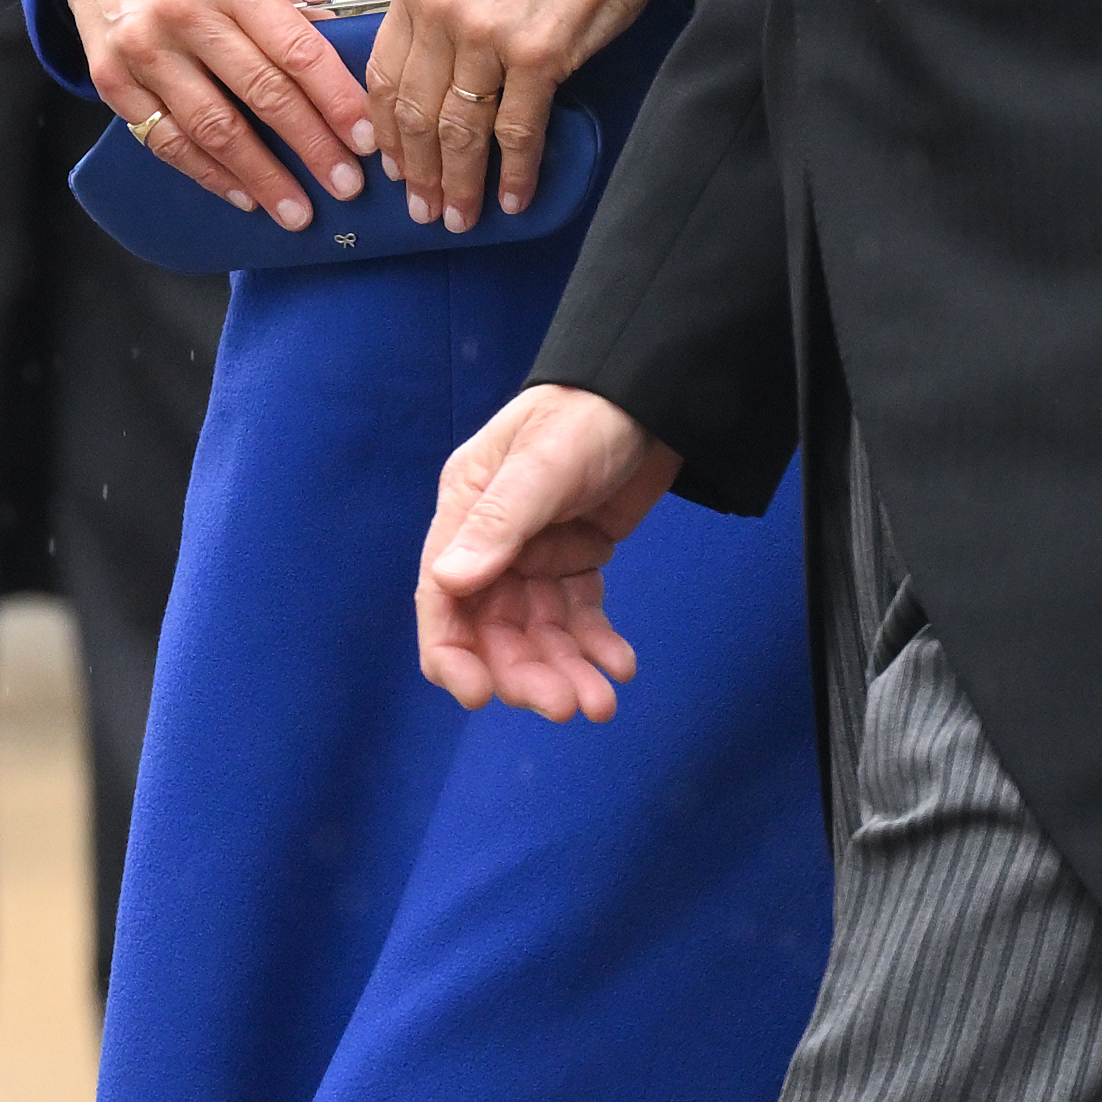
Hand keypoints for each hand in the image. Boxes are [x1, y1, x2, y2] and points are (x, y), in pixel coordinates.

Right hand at [54, 0, 379, 231]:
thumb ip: (288, 13)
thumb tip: (342, 73)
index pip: (297, 51)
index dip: (336, 100)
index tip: (366, 140)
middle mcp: (185, 15)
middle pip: (262, 95)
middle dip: (311, 147)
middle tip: (347, 186)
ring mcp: (144, 50)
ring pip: (214, 128)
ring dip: (262, 177)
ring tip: (297, 210)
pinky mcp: (111, 79)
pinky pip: (167, 140)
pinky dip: (208, 173)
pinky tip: (243, 195)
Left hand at [369, 0, 702, 234]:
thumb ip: (441, 16)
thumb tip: (431, 91)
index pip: (381, 75)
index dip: (385, 132)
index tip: (391, 167)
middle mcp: (444, 8)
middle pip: (415, 112)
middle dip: (417, 173)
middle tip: (423, 210)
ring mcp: (491, 31)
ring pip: (461, 131)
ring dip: (459, 184)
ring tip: (461, 216)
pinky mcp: (542, 53)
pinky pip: (518, 131)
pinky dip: (515, 173)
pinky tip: (515, 197)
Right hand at [417, 384, 680, 719]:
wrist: (658, 393)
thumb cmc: (590, 412)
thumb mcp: (545, 462)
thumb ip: (500, 521)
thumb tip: (448, 582)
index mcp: (467, 508)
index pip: (443, 596)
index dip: (453, 652)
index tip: (478, 697)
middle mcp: (493, 539)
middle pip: (495, 627)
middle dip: (527, 672)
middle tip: (567, 707)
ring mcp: (536, 552)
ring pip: (540, 630)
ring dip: (566, 669)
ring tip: (603, 703)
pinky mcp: (578, 559)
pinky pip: (579, 614)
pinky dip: (596, 644)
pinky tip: (620, 665)